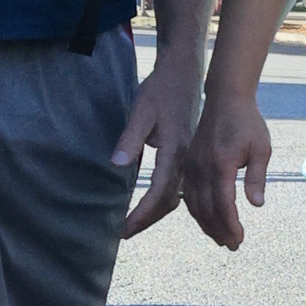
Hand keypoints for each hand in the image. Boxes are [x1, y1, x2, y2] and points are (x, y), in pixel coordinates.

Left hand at [113, 55, 210, 236]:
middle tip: (125, 232)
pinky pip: (179, 184)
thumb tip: (116, 165)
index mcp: (175, 150)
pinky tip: (154, 204)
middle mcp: (186, 158)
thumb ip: (130, 139)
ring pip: (176, 195)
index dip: (142, 214)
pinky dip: (166, 200)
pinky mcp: (187, 153)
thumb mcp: (141, 111)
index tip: (125, 228)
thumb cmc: (161, 89)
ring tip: (137, 224)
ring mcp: (189, 157)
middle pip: (170, 200)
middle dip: (148, 219)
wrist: (184, 73)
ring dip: (157, 213)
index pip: (158, 191)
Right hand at [179, 85, 274, 253]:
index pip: (223, 204)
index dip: (230, 225)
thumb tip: (256, 205)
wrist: (226, 99)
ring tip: (221, 238)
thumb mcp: (261, 149)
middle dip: (219, 231)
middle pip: (206, 209)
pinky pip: (188, 194)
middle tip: (232, 246)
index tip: (239, 240)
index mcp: (220, 165)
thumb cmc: (248, 123)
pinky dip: (196, 211)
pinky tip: (206, 219)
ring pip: (194, 204)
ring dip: (207, 225)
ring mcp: (191, 166)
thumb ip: (257, 177)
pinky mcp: (188, 164)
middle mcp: (201, 167)